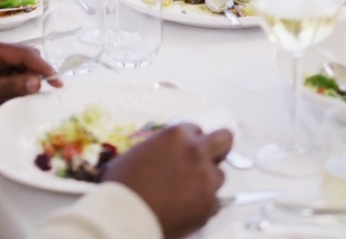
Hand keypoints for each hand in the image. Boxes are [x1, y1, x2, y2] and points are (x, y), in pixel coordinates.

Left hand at [0, 39, 58, 120]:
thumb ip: (8, 87)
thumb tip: (37, 83)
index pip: (25, 54)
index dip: (44, 68)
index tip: (57, 83)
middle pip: (25, 59)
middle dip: (37, 74)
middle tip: (46, 94)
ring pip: (19, 69)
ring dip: (26, 82)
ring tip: (31, 99)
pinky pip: (10, 77)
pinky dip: (16, 86)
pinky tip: (17, 98)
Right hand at [103, 124, 231, 238]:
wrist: (124, 216)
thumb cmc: (122, 185)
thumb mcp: (137, 153)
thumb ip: (160, 148)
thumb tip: (167, 154)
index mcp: (177, 135)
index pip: (197, 130)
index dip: (190, 143)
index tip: (185, 153)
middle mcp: (196, 152)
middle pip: (224, 141)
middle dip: (218, 150)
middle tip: (209, 161)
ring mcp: (206, 178)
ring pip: (218, 176)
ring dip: (206, 183)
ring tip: (186, 195)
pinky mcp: (210, 203)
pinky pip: (214, 203)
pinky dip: (203, 207)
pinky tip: (185, 211)